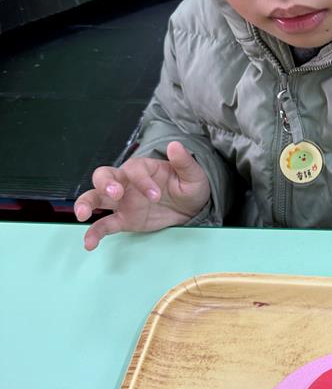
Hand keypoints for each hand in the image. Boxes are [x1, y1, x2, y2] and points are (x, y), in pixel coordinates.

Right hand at [74, 141, 210, 250]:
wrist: (191, 208)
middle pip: (105, 175)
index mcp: (143, 168)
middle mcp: (128, 182)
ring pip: (96, 197)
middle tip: (115, 193)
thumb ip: (183, 162)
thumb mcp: (192, 174)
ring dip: (87, 203)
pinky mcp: (124, 219)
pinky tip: (89, 243)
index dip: (142, 181)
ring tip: (83, 213)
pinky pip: (104, 224)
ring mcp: (123, 201)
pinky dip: (94, 232)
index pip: (134, 169)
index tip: (155, 195)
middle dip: (105, 183)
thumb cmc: (189, 186)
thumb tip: (175, 145)